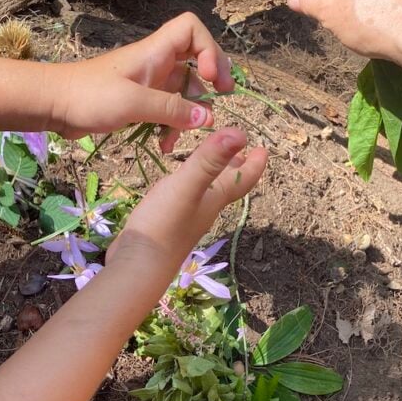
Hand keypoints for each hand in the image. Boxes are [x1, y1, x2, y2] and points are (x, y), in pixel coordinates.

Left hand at [49, 13, 233, 149]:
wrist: (54, 106)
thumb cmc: (89, 96)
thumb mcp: (133, 104)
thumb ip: (170, 110)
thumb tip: (207, 119)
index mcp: (154, 52)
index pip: (191, 30)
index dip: (208, 49)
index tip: (212, 77)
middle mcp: (155, 64)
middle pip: (195, 62)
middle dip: (209, 83)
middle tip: (220, 101)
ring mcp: (148, 84)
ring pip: (183, 92)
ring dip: (189, 113)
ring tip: (187, 135)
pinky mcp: (139, 103)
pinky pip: (166, 110)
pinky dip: (170, 126)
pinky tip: (165, 145)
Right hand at [109, 128, 266, 267]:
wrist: (138, 267)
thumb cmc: (163, 226)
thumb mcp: (187, 186)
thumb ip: (210, 160)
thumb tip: (241, 133)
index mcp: (213, 200)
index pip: (241, 180)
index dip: (254, 164)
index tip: (264, 150)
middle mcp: (204, 211)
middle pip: (225, 187)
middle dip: (235, 169)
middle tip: (241, 153)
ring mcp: (186, 221)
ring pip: (206, 195)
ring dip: (213, 178)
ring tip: (212, 165)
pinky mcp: (167, 227)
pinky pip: (186, 201)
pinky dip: (191, 188)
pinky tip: (180, 187)